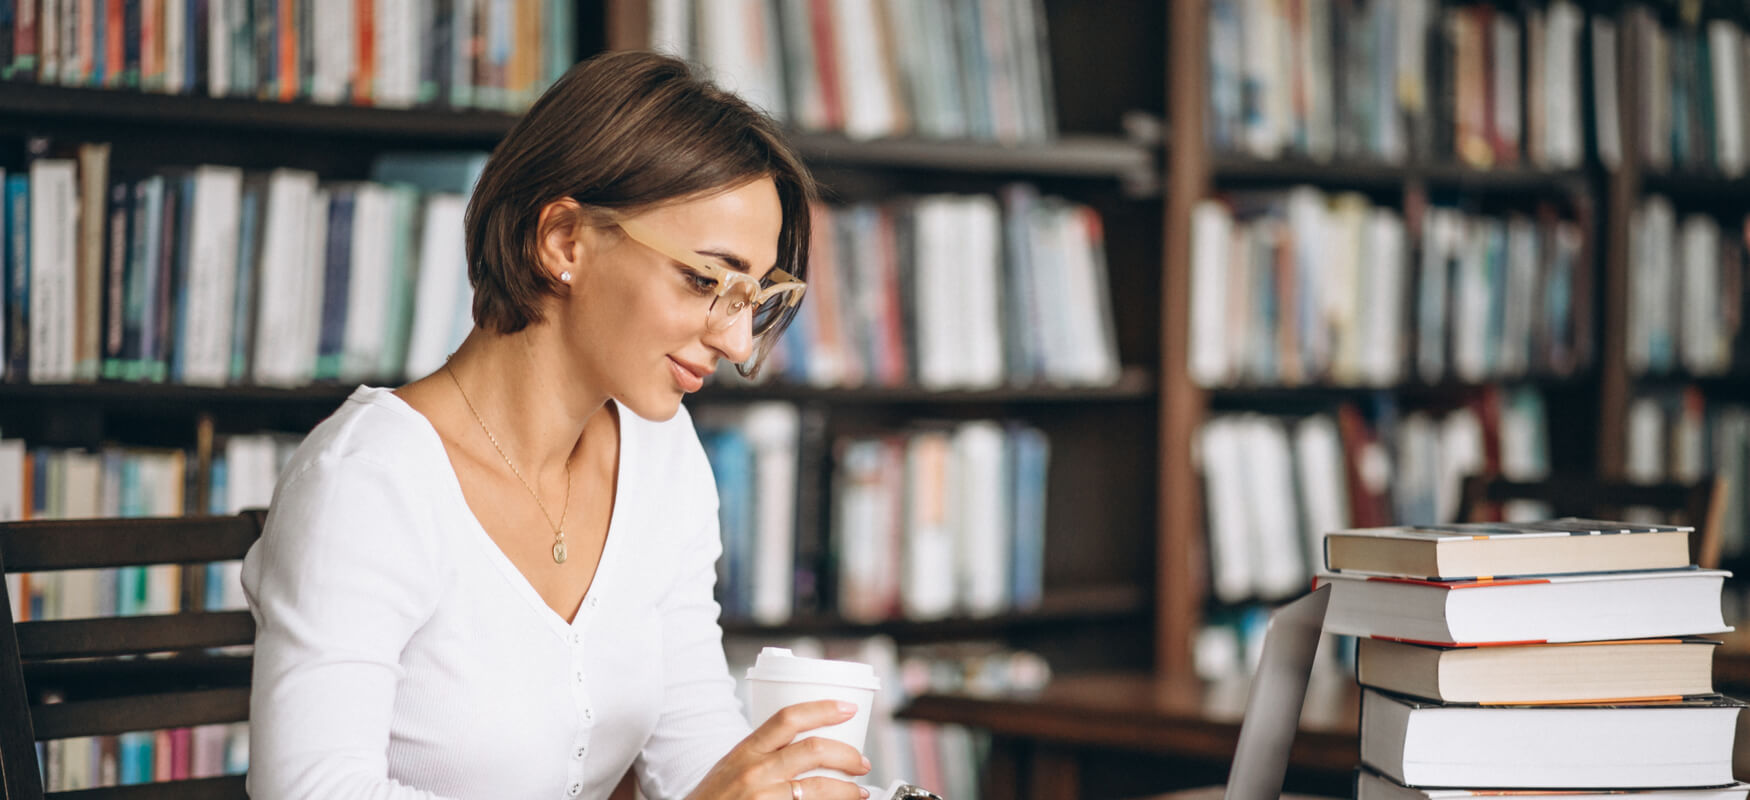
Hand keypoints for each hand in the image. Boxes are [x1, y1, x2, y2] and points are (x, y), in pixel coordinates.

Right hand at [685, 699, 872, 799]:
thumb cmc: (714, 799)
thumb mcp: (732, 767)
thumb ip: (763, 754)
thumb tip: (806, 747)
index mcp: (746, 751)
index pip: (788, 718)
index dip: (823, 709)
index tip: (847, 708)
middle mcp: (754, 772)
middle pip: (813, 749)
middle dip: (847, 754)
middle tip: (861, 761)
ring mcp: (762, 798)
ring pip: (817, 787)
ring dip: (847, 789)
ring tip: (858, 792)